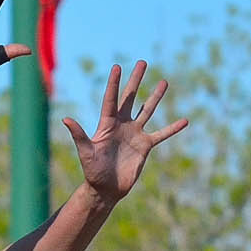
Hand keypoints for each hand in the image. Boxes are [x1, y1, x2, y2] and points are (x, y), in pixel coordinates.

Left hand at [65, 61, 187, 205]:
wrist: (106, 189)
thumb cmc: (92, 171)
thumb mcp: (85, 152)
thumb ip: (79, 135)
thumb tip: (66, 119)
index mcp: (107, 123)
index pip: (111, 98)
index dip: (114, 83)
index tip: (118, 66)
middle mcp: (122, 124)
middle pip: (130, 97)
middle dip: (136, 80)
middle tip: (143, 62)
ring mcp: (134, 134)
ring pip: (147, 110)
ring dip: (156, 97)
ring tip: (164, 81)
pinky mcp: (145, 146)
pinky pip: (161, 134)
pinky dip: (172, 128)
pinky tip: (184, 121)